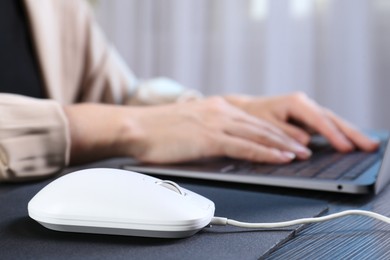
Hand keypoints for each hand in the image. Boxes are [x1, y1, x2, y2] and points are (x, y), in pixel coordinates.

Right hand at [64, 98, 312, 164]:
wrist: (136, 127)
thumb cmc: (159, 131)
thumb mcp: (191, 127)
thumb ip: (213, 134)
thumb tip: (228, 150)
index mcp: (216, 108)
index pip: (254, 119)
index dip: (276, 130)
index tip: (292, 138)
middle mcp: (220, 111)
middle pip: (261, 125)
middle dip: (286, 137)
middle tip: (305, 146)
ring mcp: (215, 123)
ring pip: (258, 134)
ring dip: (282, 145)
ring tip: (300, 154)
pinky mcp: (209, 137)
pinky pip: (244, 146)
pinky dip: (264, 152)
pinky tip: (279, 158)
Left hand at [224, 92, 378, 152]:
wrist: (245, 110)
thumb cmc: (253, 116)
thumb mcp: (265, 126)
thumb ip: (284, 134)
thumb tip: (304, 144)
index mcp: (295, 103)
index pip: (318, 120)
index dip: (333, 135)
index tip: (346, 147)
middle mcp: (304, 104)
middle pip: (332, 119)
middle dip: (351, 133)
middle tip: (370, 145)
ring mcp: (307, 111)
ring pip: (332, 121)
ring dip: (350, 133)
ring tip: (369, 144)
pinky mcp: (307, 119)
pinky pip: (327, 126)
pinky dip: (340, 133)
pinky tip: (352, 142)